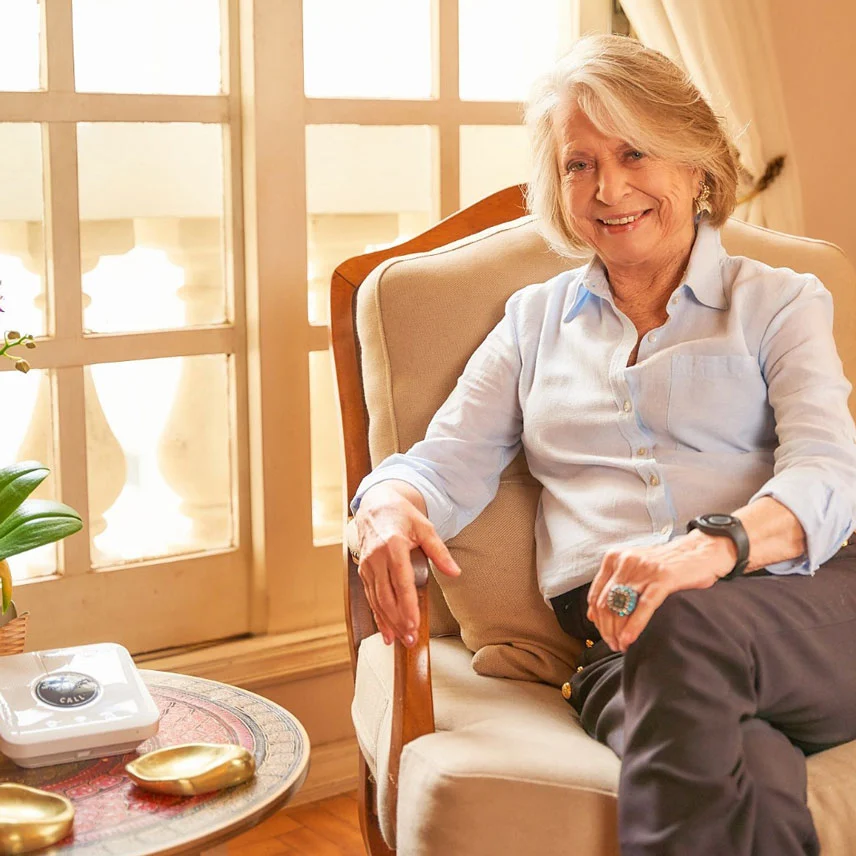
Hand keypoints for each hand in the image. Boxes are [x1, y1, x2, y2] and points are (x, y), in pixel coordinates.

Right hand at [354, 482, 460, 647]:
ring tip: (402, 640)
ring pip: (376, 600)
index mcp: (392, 545)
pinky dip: (378, 617)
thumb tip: (455, 572)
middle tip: (411, 639)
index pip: (400, 581)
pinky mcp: (363, 571)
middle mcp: (376, 557)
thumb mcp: (425, 528)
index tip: (414, 623)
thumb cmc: (402, 516)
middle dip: (398, 620)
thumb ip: (439, 552)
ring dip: (388, 622)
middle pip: (386, 596)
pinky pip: (370, 598)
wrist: (376, 506)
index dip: (406, 605)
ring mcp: (367, 566)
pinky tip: (386, 632)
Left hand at [586, 530, 736, 652]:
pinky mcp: (663, 578)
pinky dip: (634, 626)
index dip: (597, 620)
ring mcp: (644, 569)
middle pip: (605, 603)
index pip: (596, 595)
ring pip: (620, 606)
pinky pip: (643, 606)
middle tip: (613, 645)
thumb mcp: (635, 569)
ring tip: (621, 646)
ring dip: (617, 631)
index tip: (603, 634)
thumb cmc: (666, 564)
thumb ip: (613, 586)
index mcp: (614, 558)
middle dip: (606, 629)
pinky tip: (629, 640)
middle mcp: (625, 561)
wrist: (701, 550)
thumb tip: (592, 615)